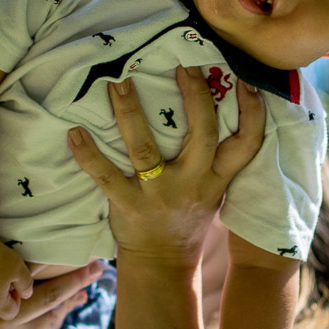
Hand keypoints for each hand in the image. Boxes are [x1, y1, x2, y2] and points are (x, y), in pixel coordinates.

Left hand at [69, 67, 264, 268]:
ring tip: (118, 83)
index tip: (247, 80)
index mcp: (216, 178)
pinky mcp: (128, 206)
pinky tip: (75, 132)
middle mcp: (192, 184)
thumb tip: (215, 99)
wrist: (163, 264)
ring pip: (146, 150)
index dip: (253, 112)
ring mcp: (158, 195)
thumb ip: (215, 156)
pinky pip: (106, 176)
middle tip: (183, 64)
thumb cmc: (187, 214)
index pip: (246, 144)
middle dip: (195, 97)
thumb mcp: (212, 189)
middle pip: (202, 135)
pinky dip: (88, 154)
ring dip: (131, 114)